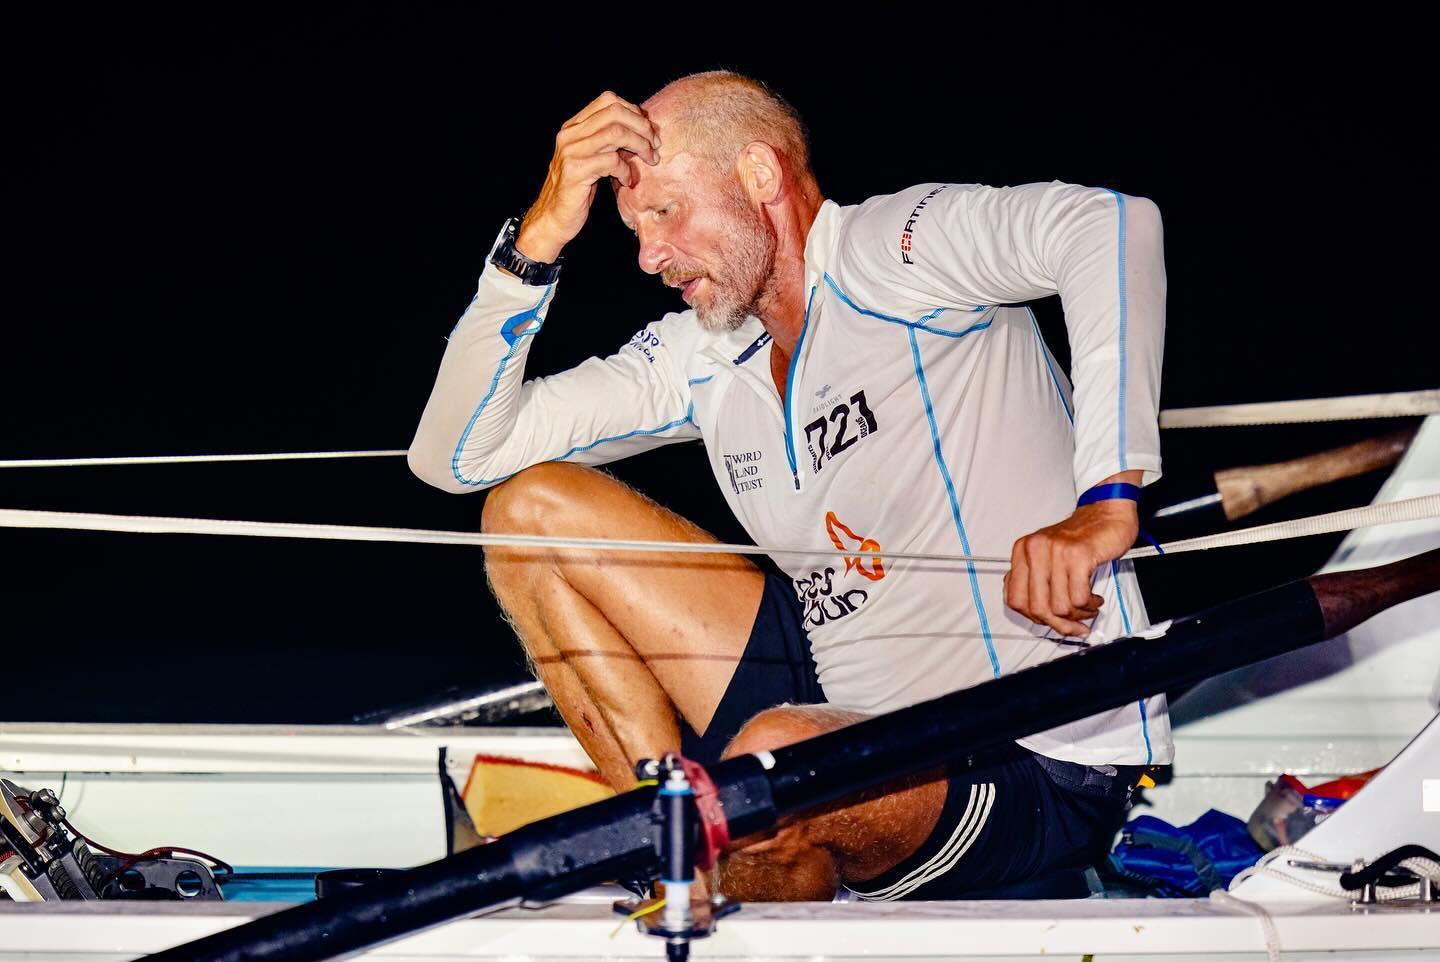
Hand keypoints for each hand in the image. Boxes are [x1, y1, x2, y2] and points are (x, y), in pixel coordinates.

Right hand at [516, 91, 660, 262]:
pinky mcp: (575, 171)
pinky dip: (626, 171)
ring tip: (649, 160)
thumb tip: (640, 128)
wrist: (552, 219)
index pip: (608, 100)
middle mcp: (570, 134)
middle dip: (642, 126)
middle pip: (615, 112)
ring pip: (616, 133)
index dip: (634, 111)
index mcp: (573, 126)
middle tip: (655, 145)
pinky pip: (611, 161)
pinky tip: (628, 182)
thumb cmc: (577, 190)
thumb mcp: (590, 159)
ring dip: (640, 146)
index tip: (648, 130)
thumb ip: (606, 141)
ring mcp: (571, 151)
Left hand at [1004, 498, 1139, 637]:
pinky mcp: (1078, 556)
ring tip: (1088, 608)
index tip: (1050, 621)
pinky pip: (1079, 598)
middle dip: (1059, 623)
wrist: (1106, 513)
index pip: (1015, 600)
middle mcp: (1035, 550)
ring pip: (1060, 607)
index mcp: (1022, 551)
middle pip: (1038, 608)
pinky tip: (1094, 599)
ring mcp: (1055, 552)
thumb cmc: (1080, 537)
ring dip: (1079, 615)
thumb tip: (1032, 612)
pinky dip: (1089, 606)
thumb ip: (1034, 579)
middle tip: (1074, 624)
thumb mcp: (1047, 555)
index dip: (1034, 617)